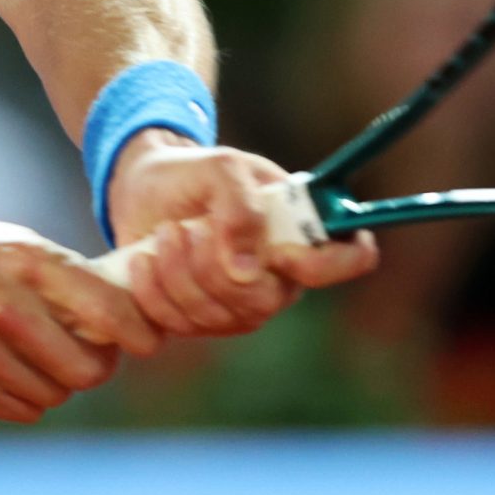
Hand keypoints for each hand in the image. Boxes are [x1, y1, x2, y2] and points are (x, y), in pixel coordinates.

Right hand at [0, 218, 160, 422]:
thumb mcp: (14, 244)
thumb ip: (68, 276)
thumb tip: (131, 314)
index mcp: (27, 263)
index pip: (111, 311)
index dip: (138, 334)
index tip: (143, 342)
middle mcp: (3, 309)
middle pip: (88, 369)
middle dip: (95, 366)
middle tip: (83, 354)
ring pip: (55, 395)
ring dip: (55, 382)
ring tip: (32, 356)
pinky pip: (22, 410)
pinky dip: (23, 396)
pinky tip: (3, 368)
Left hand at [104, 132, 379, 337]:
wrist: (144, 190)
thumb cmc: (193, 174)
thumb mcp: (220, 167)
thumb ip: (241, 206)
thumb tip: (247, 270)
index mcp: (301, 233)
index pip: (351, 258)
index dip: (322, 265)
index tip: (278, 251)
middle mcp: (278, 278)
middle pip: (263, 302)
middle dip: (212, 268)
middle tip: (183, 228)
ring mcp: (238, 307)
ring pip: (216, 316)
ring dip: (176, 273)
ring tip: (163, 234)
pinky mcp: (196, 323)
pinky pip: (179, 327)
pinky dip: (153, 293)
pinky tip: (143, 261)